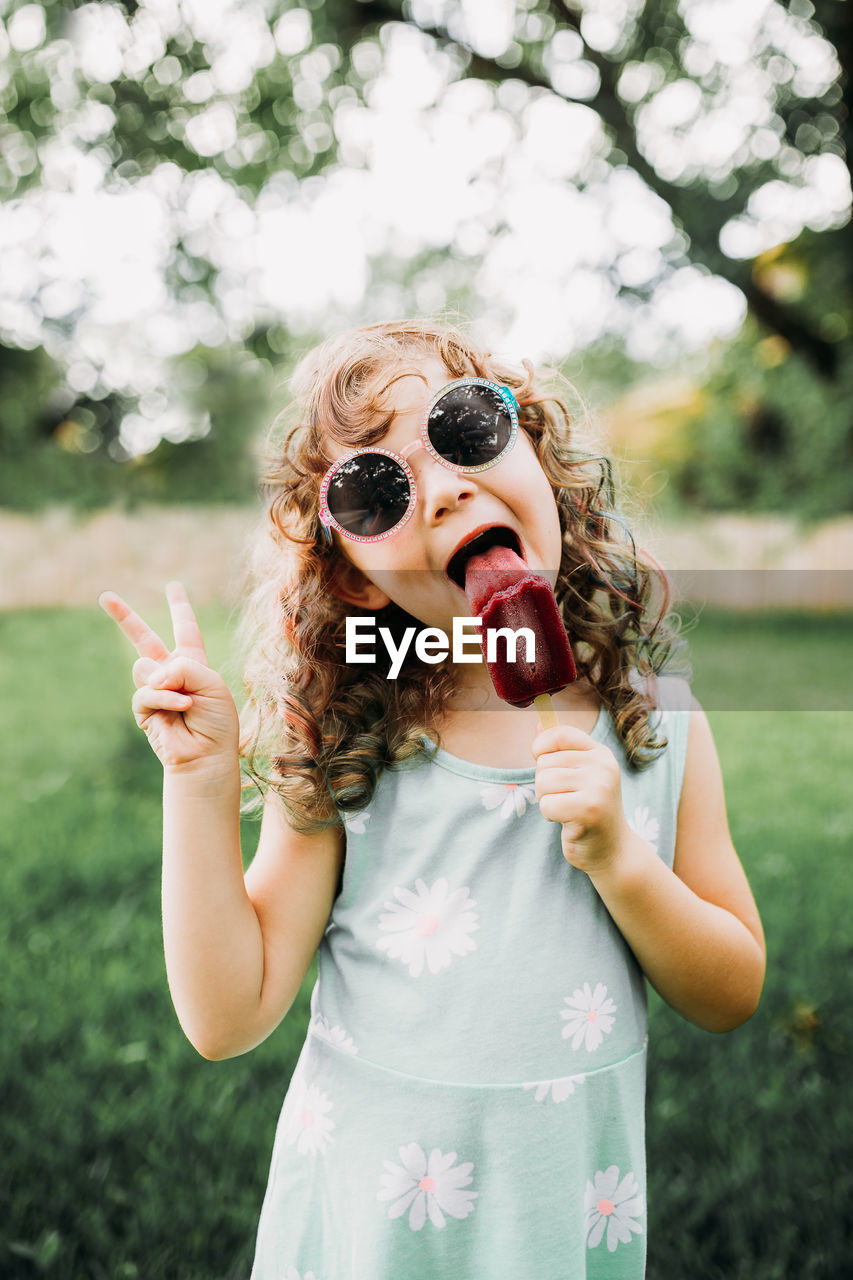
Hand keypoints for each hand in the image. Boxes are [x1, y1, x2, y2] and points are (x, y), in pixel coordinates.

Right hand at [99, 581, 239, 774]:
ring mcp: (155, 690)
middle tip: (105, 596)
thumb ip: (180, 666)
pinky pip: (146, 691)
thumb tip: (148, 674)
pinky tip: (181, 707)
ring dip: (169, 682)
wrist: (207, 754)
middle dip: (124, 617)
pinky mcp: (143, 709)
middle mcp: (171, 673)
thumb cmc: (217, 720)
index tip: (173, 587)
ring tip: (187, 702)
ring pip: (145, 667)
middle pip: (144, 639)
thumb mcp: (209, 681)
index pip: (185, 629)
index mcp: (193, 662)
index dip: (179, 608)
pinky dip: (165, 698)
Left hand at [532, 724, 629, 874]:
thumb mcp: (578, 775)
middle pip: (544, 763)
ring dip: (546, 800)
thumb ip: (559, 749)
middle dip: (544, 784)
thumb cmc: (588, 809)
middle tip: (565, 798)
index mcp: (600, 753)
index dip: (541, 747)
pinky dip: (550, 816)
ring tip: (566, 809)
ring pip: (543, 782)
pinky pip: (547, 805)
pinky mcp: (589, 810)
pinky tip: (568, 821)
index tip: (542, 761)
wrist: (612, 849)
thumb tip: (538, 723)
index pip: (559, 734)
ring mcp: (599, 787)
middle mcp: (602, 766)